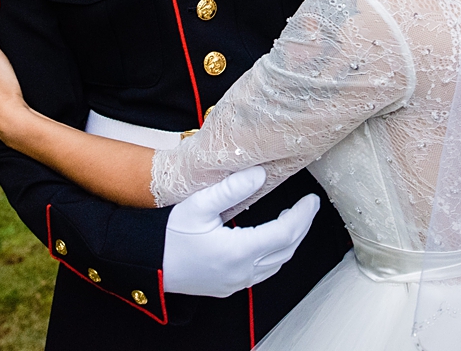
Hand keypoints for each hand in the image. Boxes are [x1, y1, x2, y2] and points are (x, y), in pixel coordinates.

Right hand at [162, 167, 319, 297]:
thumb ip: (232, 189)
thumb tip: (261, 173)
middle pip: (287, 249)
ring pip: (277, 264)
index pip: (286, 233)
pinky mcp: (228, 286)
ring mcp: (236, 282)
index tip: (312, 200)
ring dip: (290, 241)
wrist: (148, 264)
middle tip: (309, 206)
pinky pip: (263, 273)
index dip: (303, 216)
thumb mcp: (199, 204)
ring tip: (293, 219)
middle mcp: (242, 271)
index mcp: (239, 251)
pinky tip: (271, 240)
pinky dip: (275, 255)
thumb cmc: (168, 233)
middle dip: (301, 226)